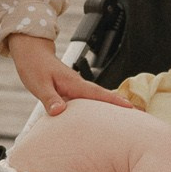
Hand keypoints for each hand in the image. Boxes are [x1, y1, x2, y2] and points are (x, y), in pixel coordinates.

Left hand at [7, 35, 128, 115]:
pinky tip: (100, 116)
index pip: (97, 94)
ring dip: (110, 106)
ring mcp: (76, 87)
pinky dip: (97, 106)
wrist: (31, 52)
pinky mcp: (72, 90)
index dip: (114, 101)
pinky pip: (88, 100)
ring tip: (125, 118)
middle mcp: (78, 85)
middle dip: (120, 104)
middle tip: (138, 115)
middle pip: (103, 96)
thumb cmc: (34, 66)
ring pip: (97, 98)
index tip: (130, 107)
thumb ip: (49, 99)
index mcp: (73, 83)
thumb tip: (59, 111)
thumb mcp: (39, 84)